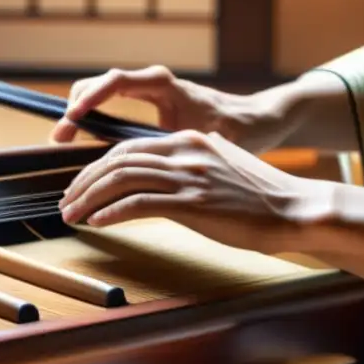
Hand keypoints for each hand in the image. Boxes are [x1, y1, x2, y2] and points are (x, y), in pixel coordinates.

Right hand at [50, 65, 296, 152]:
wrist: (252, 122)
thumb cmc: (233, 129)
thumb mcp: (202, 138)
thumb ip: (172, 143)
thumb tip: (145, 158)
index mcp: (163, 84)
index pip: (116, 80)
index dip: (91, 97)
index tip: (73, 117)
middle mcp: (150, 82)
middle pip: (98, 83)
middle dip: (75, 106)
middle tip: (60, 136)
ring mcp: (144, 92)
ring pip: (98, 92)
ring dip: (78, 113)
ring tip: (63, 140)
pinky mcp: (142, 105)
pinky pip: (107, 105)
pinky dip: (89, 119)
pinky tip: (79, 142)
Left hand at [58, 130, 334, 253]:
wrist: (296, 209)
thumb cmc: (260, 198)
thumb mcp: (220, 169)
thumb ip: (189, 167)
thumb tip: (161, 181)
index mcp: (189, 140)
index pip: (129, 148)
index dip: (98, 167)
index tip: (82, 185)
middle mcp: (185, 151)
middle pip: (117, 159)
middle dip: (85, 181)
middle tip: (67, 201)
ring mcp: (188, 176)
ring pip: (121, 179)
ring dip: (90, 198)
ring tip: (72, 214)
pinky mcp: (193, 202)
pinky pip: (139, 203)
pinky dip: (112, 212)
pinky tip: (98, 223)